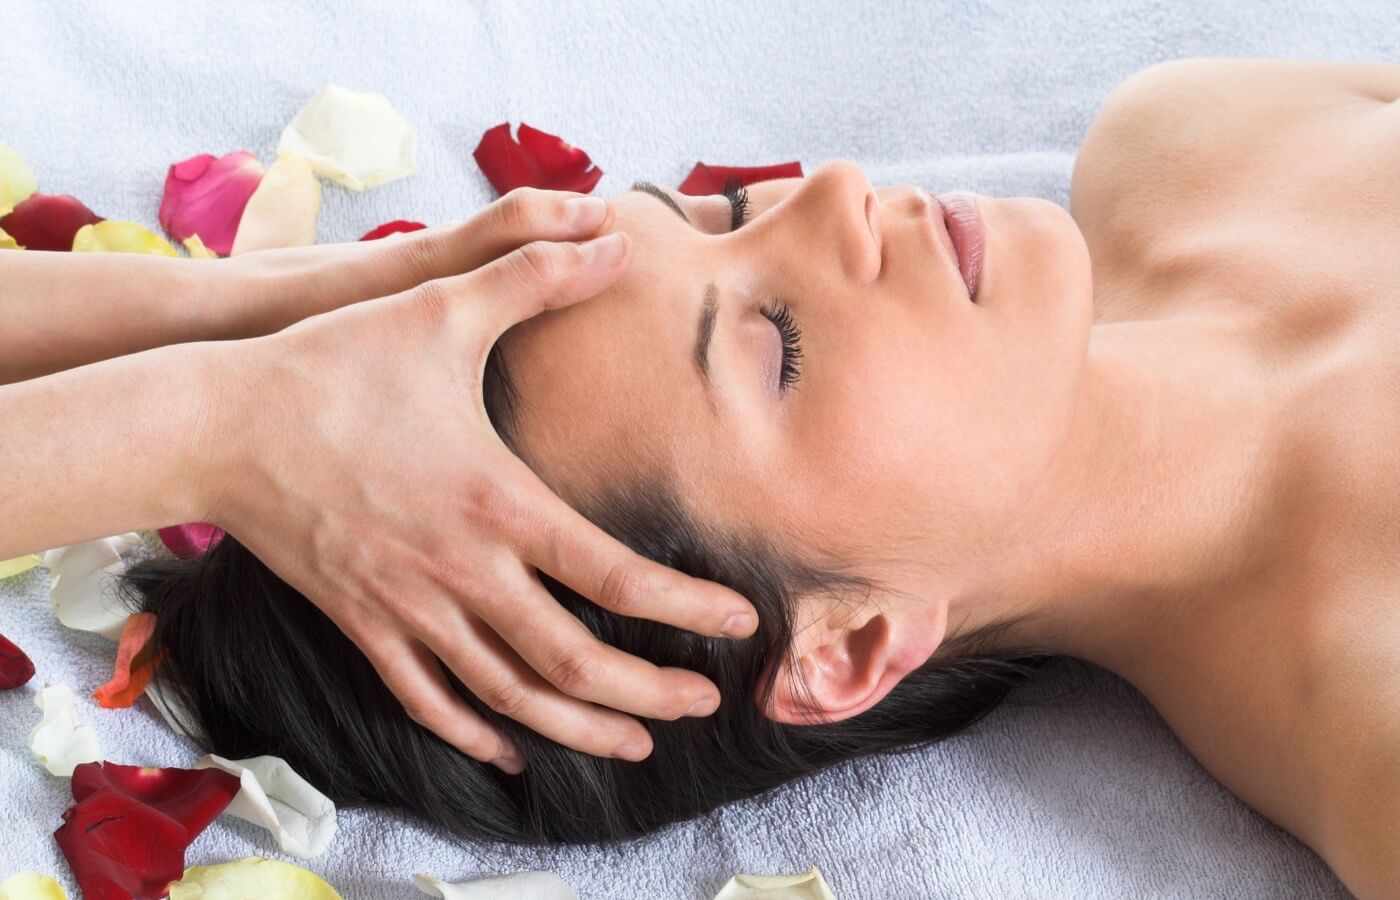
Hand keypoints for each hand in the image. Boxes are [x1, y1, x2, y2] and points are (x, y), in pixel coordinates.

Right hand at [195, 189, 759, 773]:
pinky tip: (508, 748)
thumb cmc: (335, 362)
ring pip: (507, 697)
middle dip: (649, 694)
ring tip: (636, 743)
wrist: (219, 420)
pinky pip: (424, 698)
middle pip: (573, 661)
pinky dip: (473, 732)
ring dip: (578, 729)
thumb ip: (535, 277)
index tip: (740, 623)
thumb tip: (615, 237)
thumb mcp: (443, 307)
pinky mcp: (361, 622)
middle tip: (706, 705)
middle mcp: (461, 570)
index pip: (615, 577)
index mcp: (498, 502)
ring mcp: (407, 607)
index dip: (687, 608)